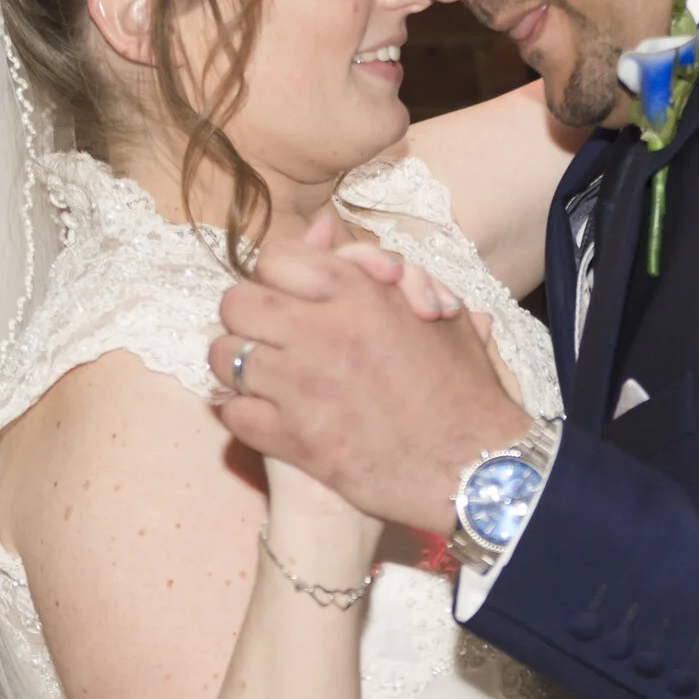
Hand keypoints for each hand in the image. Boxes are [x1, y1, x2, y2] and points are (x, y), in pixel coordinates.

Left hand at [214, 229, 525, 530]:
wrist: (474, 467)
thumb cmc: (464, 389)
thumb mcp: (437, 313)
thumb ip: (384, 271)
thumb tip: (328, 232)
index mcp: (357, 294)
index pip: (274, 258)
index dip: (276, 275)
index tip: (288, 294)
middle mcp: (320, 332)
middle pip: (236, 303)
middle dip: (248, 316)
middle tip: (268, 335)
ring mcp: (300, 386)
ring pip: (225, 356)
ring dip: (239, 364)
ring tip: (263, 376)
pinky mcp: (293, 439)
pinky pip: (233, 412)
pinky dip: (244, 414)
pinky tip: (268, 416)